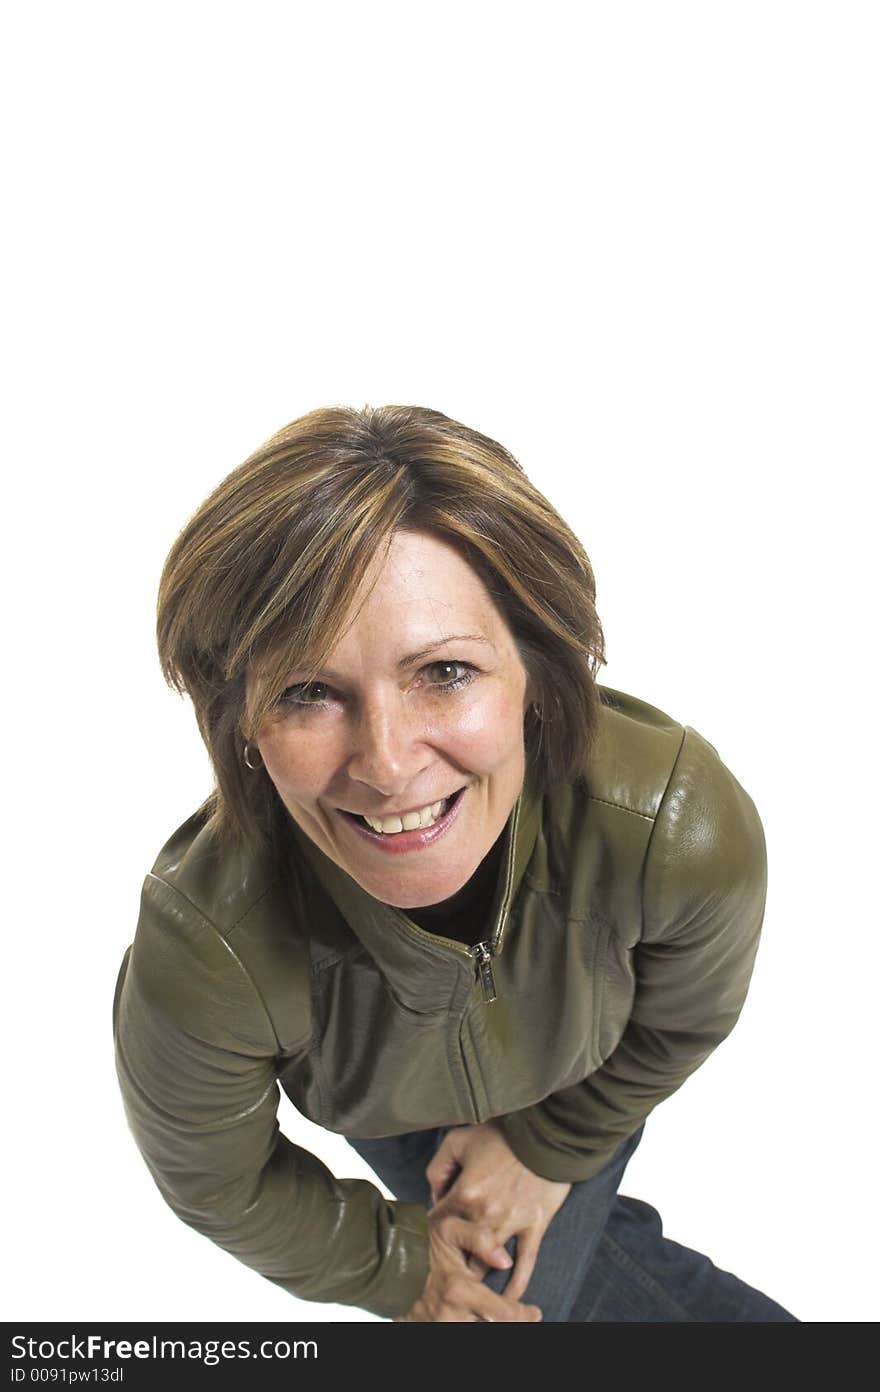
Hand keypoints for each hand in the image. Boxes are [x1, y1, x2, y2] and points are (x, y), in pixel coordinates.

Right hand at [393, 1207, 542, 1321]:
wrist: (380, 1258)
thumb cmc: (418, 1240)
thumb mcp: (449, 1228)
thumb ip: (480, 1238)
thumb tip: (507, 1259)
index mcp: (459, 1289)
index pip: (503, 1314)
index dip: (523, 1315)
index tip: (535, 1312)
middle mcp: (449, 1314)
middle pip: (490, 1330)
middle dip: (507, 1325)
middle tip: (521, 1318)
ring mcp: (435, 1325)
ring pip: (472, 1333)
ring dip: (487, 1325)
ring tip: (497, 1317)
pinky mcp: (423, 1329)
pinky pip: (450, 1332)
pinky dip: (465, 1326)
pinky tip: (470, 1317)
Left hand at [425, 1119, 570, 1301]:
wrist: (547, 1134)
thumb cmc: (502, 1134)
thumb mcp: (459, 1140)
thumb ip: (438, 1167)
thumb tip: (435, 1194)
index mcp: (464, 1193)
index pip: (438, 1222)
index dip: (435, 1226)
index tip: (437, 1232)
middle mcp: (485, 1214)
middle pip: (460, 1251)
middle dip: (452, 1262)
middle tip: (448, 1269)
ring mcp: (511, 1223)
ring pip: (488, 1263)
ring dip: (478, 1277)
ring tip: (471, 1290)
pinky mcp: (534, 1226)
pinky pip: (524, 1263)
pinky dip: (516, 1284)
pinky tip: (509, 1300)